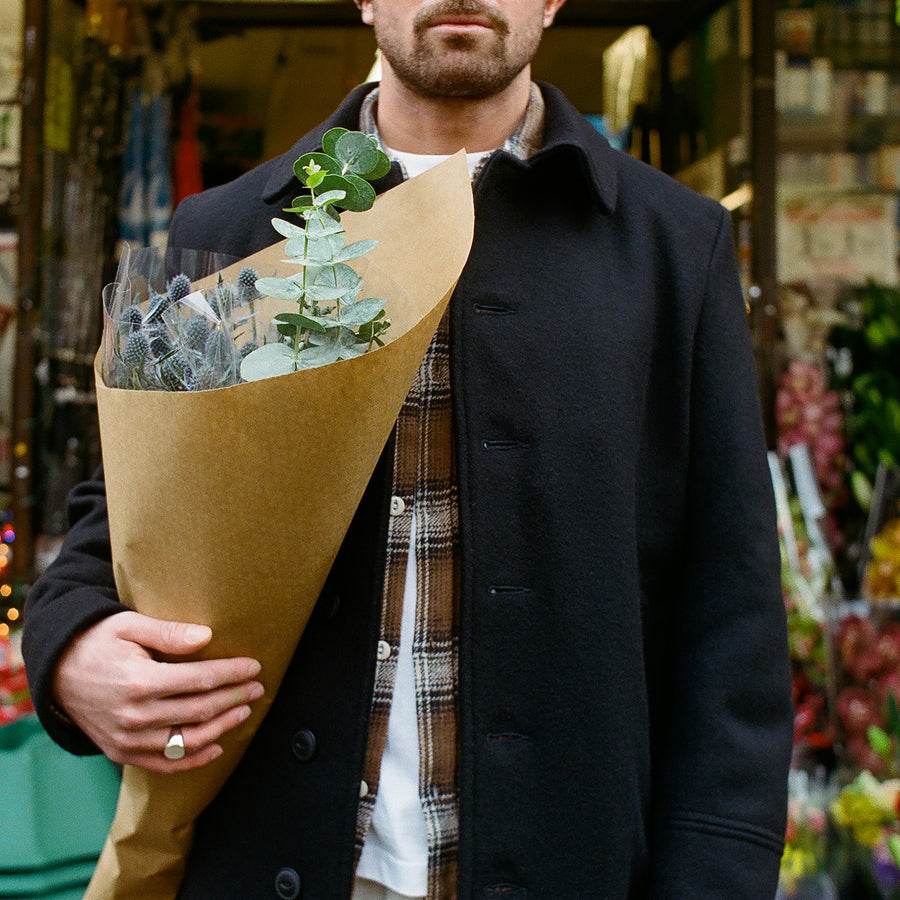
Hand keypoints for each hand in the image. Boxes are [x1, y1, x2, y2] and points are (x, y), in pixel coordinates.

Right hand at [52, 610, 264, 772]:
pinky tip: (217, 746)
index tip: (253, 666)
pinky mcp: (121, 753)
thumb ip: (168, 633)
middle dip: (234, 697)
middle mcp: (135, 716)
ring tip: (244, 711)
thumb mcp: (129, 625)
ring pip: (188, 740)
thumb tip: (207, 636)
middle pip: (200, 709)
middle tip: (257, 687)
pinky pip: (165, 764)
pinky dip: (194, 759)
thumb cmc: (97, 642)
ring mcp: (127, 739)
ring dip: (222, 727)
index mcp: (140, 681)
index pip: (201, 680)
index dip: (232, 673)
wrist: (56, 671)